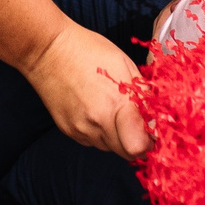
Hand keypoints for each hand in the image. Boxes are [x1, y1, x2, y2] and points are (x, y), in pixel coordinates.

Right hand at [23, 25, 150, 157]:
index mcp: (116, 104)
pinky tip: (95, 110)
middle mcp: (98, 123)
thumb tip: (157, 116)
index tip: (152, 130)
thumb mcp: (125, 65)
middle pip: (127, 153)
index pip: (140, 146)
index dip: (150, 141)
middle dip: (136, 141)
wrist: (48, 50)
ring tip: (112, 111)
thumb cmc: (87, 51)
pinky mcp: (68, 130)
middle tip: (136, 121)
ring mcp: (81, 129)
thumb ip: (143, 94)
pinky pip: (92, 142)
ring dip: (117, 137)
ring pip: (110, 148)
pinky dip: (99, 132)